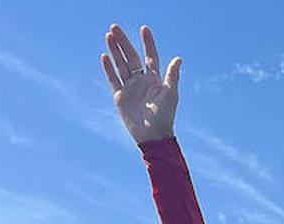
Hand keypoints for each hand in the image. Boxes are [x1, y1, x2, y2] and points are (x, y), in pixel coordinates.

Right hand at [101, 24, 181, 144]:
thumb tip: (178, 58)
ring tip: (108, 36)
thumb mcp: (170, 94)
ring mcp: (130, 88)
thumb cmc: (165, 115)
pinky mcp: (120, 96)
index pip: (150, 57)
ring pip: (121, 65)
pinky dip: (108, 68)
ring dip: (114, 51)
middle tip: (115, 27)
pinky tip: (104, 56)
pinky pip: (113, 79)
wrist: (152, 136)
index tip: (144, 29)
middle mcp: (142, 81)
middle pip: (131, 57)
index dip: (147, 43)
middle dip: (124, 42)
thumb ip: (172, 75)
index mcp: (155, 80)